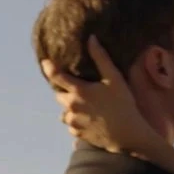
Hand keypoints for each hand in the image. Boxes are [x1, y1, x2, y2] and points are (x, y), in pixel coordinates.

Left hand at [41, 36, 161, 154]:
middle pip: (59, 95)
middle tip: (80, 89)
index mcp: (78, 91)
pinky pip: (71, 125)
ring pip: (64, 111)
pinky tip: (90, 119)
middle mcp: (71, 106)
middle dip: (66, 91)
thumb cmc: (122, 104)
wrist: (128, 134)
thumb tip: (91, 38)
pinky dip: (76, 121)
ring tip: (86, 107)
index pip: (56, 76)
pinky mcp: (77, 133)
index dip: (49, 68)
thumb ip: (101, 58)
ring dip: (71, 107)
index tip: (45, 62)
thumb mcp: (114, 78)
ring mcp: (73, 121)